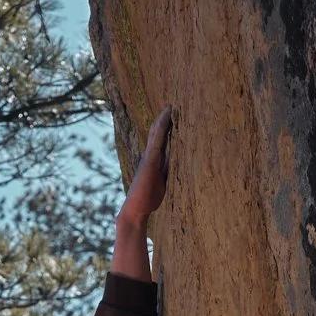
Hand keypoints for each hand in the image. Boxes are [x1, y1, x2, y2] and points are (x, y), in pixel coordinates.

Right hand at [119, 105, 172, 227]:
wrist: (135, 210)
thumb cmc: (149, 198)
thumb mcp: (164, 182)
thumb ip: (169, 170)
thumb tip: (180, 164)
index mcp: (154, 160)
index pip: (161, 139)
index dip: (167, 127)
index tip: (175, 115)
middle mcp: (150, 155)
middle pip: (157, 132)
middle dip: (164, 119)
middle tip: (173, 105)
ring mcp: (148, 157)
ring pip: (156, 133)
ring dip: (163, 119)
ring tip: (171, 107)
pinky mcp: (149, 162)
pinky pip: (157, 141)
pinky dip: (162, 128)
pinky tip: (167, 119)